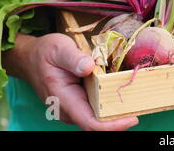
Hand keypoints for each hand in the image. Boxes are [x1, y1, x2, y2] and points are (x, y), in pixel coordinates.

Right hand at [3, 33, 138, 130]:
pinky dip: (111, 103)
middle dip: (120, 117)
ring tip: (137, 98)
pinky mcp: (79, 101)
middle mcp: (70, 108)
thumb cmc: (45, 52)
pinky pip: (97, 108)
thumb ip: (73, 57)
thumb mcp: (58, 48)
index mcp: (64, 99)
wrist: (31, 57)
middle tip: (142, 104)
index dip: (112, 125)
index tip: (132, 118)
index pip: (90, 123)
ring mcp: (74, 107)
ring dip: (117, 111)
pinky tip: (124, 92)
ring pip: (99, 116)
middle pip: (98, 122)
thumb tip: (88, 66)